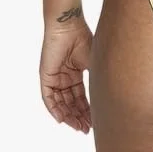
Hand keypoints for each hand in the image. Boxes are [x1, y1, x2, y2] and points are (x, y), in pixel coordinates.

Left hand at [39, 18, 92, 133]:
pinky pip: (49, 98)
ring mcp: (55, 77)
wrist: (69, 26)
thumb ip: (97, 78)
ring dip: (69, 116)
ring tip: (78, 126)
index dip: (87, 109)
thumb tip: (106, 96)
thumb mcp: (94, 62)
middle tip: (87, 128)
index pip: (81, 96)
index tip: (94, 120)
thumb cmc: (83, 38)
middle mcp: (65, 77)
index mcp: (76, 73)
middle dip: (79, 116)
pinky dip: (55, 109)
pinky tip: (62, 119)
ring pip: (61, 103)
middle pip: (71, 102)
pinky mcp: (46, 77)